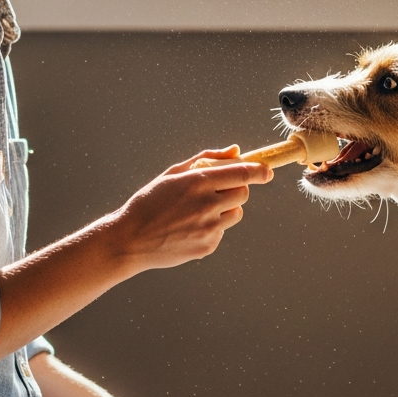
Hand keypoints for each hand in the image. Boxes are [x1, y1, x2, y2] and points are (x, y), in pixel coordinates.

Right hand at [111, 146, 272, 271]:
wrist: (130, 240)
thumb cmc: (149, 202)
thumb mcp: (172, 174)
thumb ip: (206, 159)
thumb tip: (236, 151)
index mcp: (197, 182)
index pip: (242, 174)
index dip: (259, 171)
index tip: (267, 171)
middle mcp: (206, 204)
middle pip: (243, 193)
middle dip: (236, 189)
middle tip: (217, 191)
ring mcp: (208, 227)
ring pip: (236, 213)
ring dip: (226, 209)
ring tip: (199, 210)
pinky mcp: (208, 245)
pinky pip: (222, 231)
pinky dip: (213, 227)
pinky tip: (189, 227)